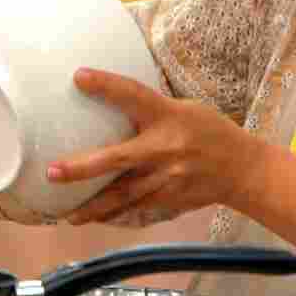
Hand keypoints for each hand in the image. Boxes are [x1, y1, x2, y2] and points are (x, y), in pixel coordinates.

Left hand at [47, 67, 260, 224]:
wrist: (243, 170)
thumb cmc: (211, 133)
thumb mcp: (186, 110)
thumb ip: (153, 111)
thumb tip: (116, 105)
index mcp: (169, 116)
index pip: (133, 95)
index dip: (106, 85)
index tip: (78, 76)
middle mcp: (164, 148)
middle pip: (117, 159)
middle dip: (82, 168)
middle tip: (53, 172)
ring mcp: (166, 178)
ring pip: (121, 195)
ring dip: (92, 206)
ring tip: (67, 214)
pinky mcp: (168, 199)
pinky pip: (134, 209)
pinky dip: (113, 215)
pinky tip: (94, 219)